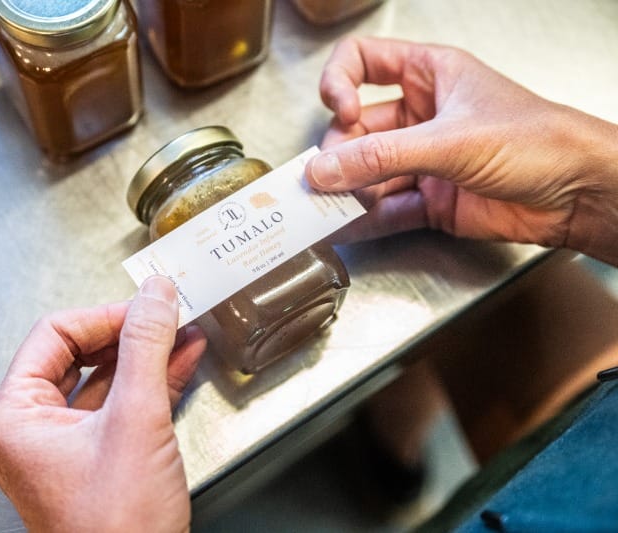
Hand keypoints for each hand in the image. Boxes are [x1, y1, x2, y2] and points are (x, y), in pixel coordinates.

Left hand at [0, 276, 206, 532]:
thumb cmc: (116, 529)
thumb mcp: (135, 420)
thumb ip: (145, 348)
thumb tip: (154, 297)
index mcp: (15, 418)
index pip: (55, 334)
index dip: (105, 315)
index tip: (145, 308)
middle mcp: (31, 431)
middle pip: (78, 355)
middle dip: (128, 334)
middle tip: (163, 315)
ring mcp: (63, 448)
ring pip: (104, 381)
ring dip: (145, 356)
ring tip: (180, 331)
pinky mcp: (95, 461)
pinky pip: (119, 408)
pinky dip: (149, 384)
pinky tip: (179, 363)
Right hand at [306, 37, 617, 265]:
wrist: (577, 194)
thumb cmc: (537, 141)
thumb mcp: (451, 140)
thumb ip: (382, 157)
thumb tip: (326, 168)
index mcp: (428, 76)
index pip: (363, 61)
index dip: (340, 82)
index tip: (339, 109)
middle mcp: (420, 116)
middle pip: (357, 128)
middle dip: (339, 153)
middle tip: (325, 178)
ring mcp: (423, 160)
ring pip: (368, 173)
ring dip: (349, 191)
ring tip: (331, 208)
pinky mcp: (430, 200)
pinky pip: (386, 208)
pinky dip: (367, 219)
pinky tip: (350, 227)